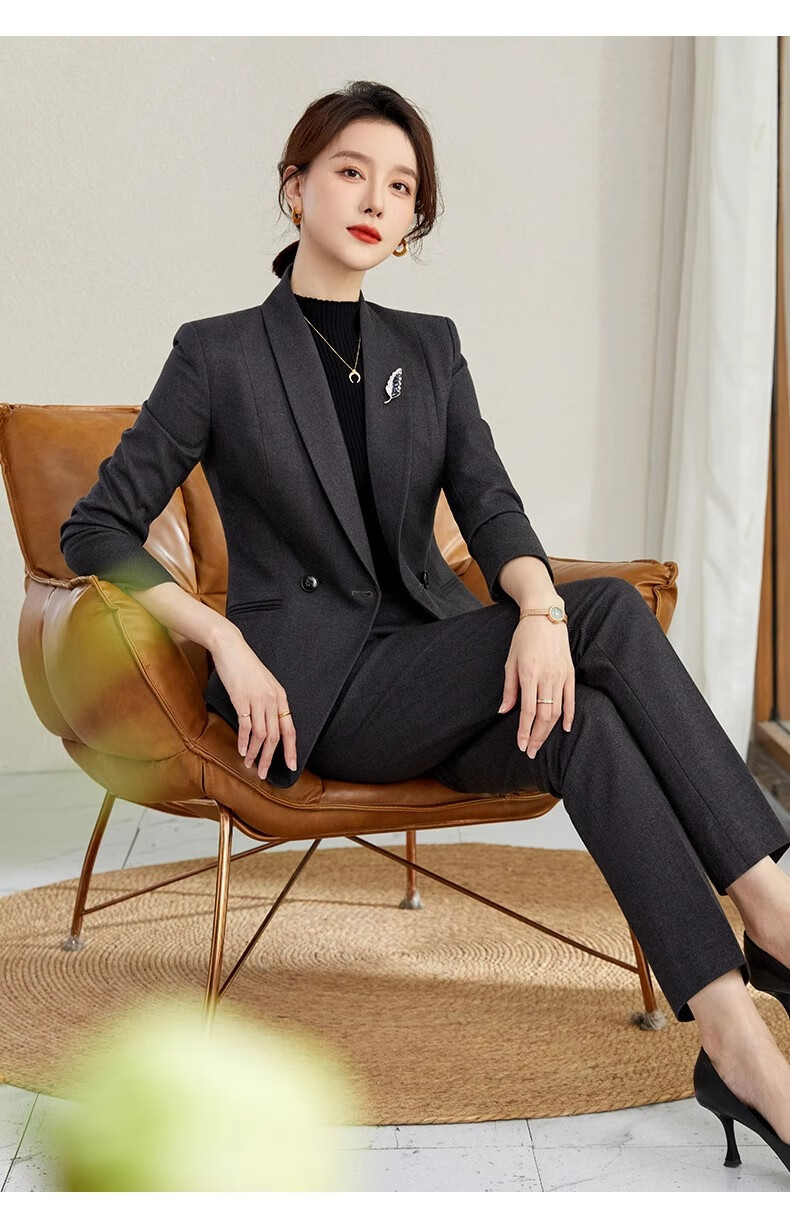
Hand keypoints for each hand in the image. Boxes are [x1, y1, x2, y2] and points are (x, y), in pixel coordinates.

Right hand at [210, 625, 296, 778]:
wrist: (230, 647)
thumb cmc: (245, 666)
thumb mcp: (264, 684)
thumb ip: (268, 702)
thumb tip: (268, 724)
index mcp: (280, 697)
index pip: (290, 729)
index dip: (292, 750)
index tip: (292, 766)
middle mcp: (272, 700)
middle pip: (275, 737)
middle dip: (270, 758)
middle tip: (264, 773)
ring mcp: (257, 699)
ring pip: (261, 735)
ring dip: (255, 753)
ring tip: (250, 765)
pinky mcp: (241, 699)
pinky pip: (246, 726)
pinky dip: (244, 741)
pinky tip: (242, 750)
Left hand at [498, 612, 574, 757]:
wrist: (545, 617)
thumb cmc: (524, 638)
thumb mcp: (510, 661)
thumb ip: (509, 689)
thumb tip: (504, 711)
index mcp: (529, 674)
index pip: (528, 711)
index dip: (525, 731)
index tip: (521, 746)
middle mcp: (547, 677)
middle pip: (545, 716)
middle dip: (537, 737)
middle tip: (531, 752)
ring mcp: (561, 676)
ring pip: (558, 711)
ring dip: (549, 731)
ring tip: (541, 744)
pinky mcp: (570, 673)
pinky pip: (571, 699)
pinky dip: (569, 716)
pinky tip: (566, 729)